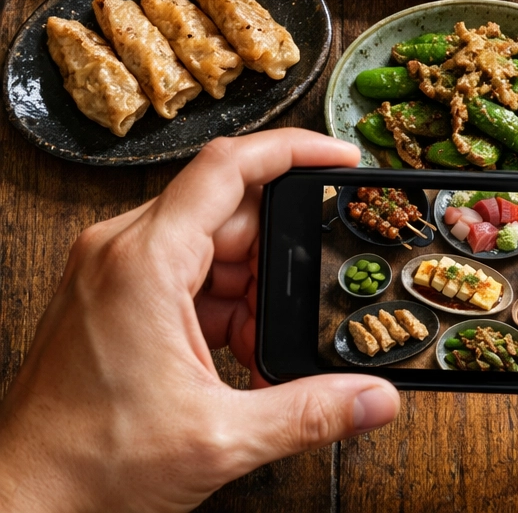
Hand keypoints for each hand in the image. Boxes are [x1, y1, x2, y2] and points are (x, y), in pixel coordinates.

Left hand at [0, 129, 399, 512]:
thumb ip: (310, 413)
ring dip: (248, 285)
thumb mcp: (219, 439)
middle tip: (294, 305)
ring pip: (210, 241)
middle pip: (229, 211)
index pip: (229, 165)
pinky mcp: (112, 289)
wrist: (22, 502)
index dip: (294, 150)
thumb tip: (374, 398)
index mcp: (145, 261)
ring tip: (253, 347)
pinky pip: (185, 268)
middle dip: (275, 256)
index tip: (339, 157)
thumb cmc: (87, 466)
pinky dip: (220, 300)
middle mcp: (123, 248)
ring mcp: (114, 267)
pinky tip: (230, 349)